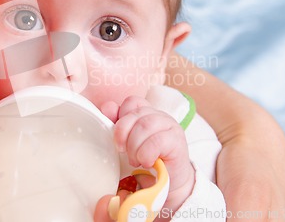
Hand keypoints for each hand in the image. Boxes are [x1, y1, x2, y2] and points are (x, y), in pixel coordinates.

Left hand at [102, 96, 194, 219]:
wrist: (169, 182)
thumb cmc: (145, 162)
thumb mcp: (127, 144)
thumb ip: (117, 125)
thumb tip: (107, 107)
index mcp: (146, 113)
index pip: (132, 102)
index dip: (120, 117)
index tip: (118, 140)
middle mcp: (159, 116)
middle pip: (136, 113)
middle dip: (124, 135)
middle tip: (123, 152)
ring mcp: (170, 126)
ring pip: (145, 125)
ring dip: (135, 146)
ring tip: (135, 161)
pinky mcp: (177, 140)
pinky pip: (156, 141)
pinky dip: (146, 154)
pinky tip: (146, 163)